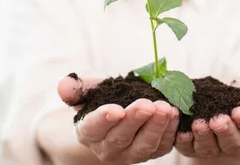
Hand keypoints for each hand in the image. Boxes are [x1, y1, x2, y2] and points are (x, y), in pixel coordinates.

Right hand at [57, 75, 179, 163]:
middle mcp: (108, 149)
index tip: (116, 109)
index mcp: (89, 132)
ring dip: (156, 127)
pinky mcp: (152, 152)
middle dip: (135, 121)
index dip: (104, 119)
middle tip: (147, 104)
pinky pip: (162, 145)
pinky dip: (170, 131)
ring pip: (144, 146)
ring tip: (166, 108)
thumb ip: (76, 88)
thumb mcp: (89, 91)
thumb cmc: (102, 99)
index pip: (94, 128)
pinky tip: (175, 114)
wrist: (120, 111)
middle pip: (121, 138)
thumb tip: (64, 85)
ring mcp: (131, 153)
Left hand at [175, 78, 239, 159]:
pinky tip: (182, 131)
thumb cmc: (236, 92)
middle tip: (219, 119)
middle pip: (232, 142)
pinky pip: (187, 148)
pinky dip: (184, 140)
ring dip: (204, 135)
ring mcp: (212, 147)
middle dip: (225, 130)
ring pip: (209, 147)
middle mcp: (233, 143)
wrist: (212, 91)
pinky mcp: (192, 147)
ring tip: (199, 123)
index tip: (239, 110)